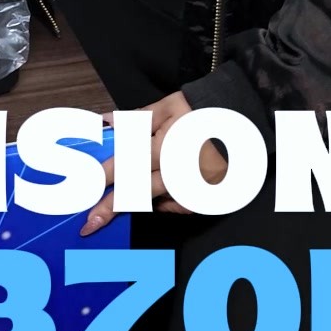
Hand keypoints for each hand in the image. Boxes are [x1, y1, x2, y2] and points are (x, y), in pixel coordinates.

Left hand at [79, 89, 227, 234]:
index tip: (85, 191)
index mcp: (167, 146)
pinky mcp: (206, 198)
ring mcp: (195, 189)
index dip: (103, 179)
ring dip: (138, 202)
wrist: (245, 121)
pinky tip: (162, 191)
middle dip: (111, 208)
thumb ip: (135, 120)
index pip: (127, 165)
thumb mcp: (168, 106)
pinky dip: (165, 202)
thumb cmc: (203, 109)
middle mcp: (180, 172)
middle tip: (90, 225)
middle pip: (138, 192)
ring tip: (119, 206)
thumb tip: (104, 123)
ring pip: (157, 202)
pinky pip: (177, 206)